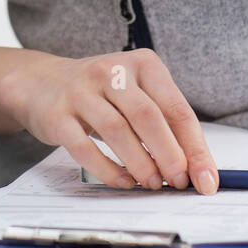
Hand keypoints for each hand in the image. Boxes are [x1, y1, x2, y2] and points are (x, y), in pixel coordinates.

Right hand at [0, 48, 219, 193]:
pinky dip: (108, 170)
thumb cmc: (101, 93)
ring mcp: (81, 91)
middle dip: (169, 156)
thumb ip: (163, 123)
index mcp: (142, 64)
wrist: (42, 82)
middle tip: (178, 182)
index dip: (194, 147)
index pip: (176, 108)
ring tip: (152, 183)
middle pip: (148, 116)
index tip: (206, 179)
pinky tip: (123, 181)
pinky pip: (84, 147)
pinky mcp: (57, 114)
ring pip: (117, 131)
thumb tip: (195, 168)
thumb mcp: (135, 93)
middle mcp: (112, 71)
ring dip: (140, 164)